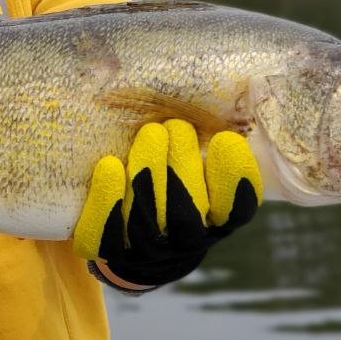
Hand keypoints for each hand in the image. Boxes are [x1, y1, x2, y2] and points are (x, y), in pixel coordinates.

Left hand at [72, 119, 261, 287]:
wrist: (136, 237)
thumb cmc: (174, 181)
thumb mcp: (200, 164)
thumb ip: (208, 142)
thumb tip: (218, 89)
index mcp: (216, 221)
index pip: (236, 210)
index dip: (234, 179)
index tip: (225, 140)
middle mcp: (184, 241)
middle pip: (188, 214)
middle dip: (182, 165)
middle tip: (175, 126)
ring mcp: (145, 250)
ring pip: (148, 221)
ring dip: (148, 174)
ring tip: (150, 134)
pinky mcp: (105, 249)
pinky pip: (104, 233)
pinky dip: (108, 200)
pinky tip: (110, 166)